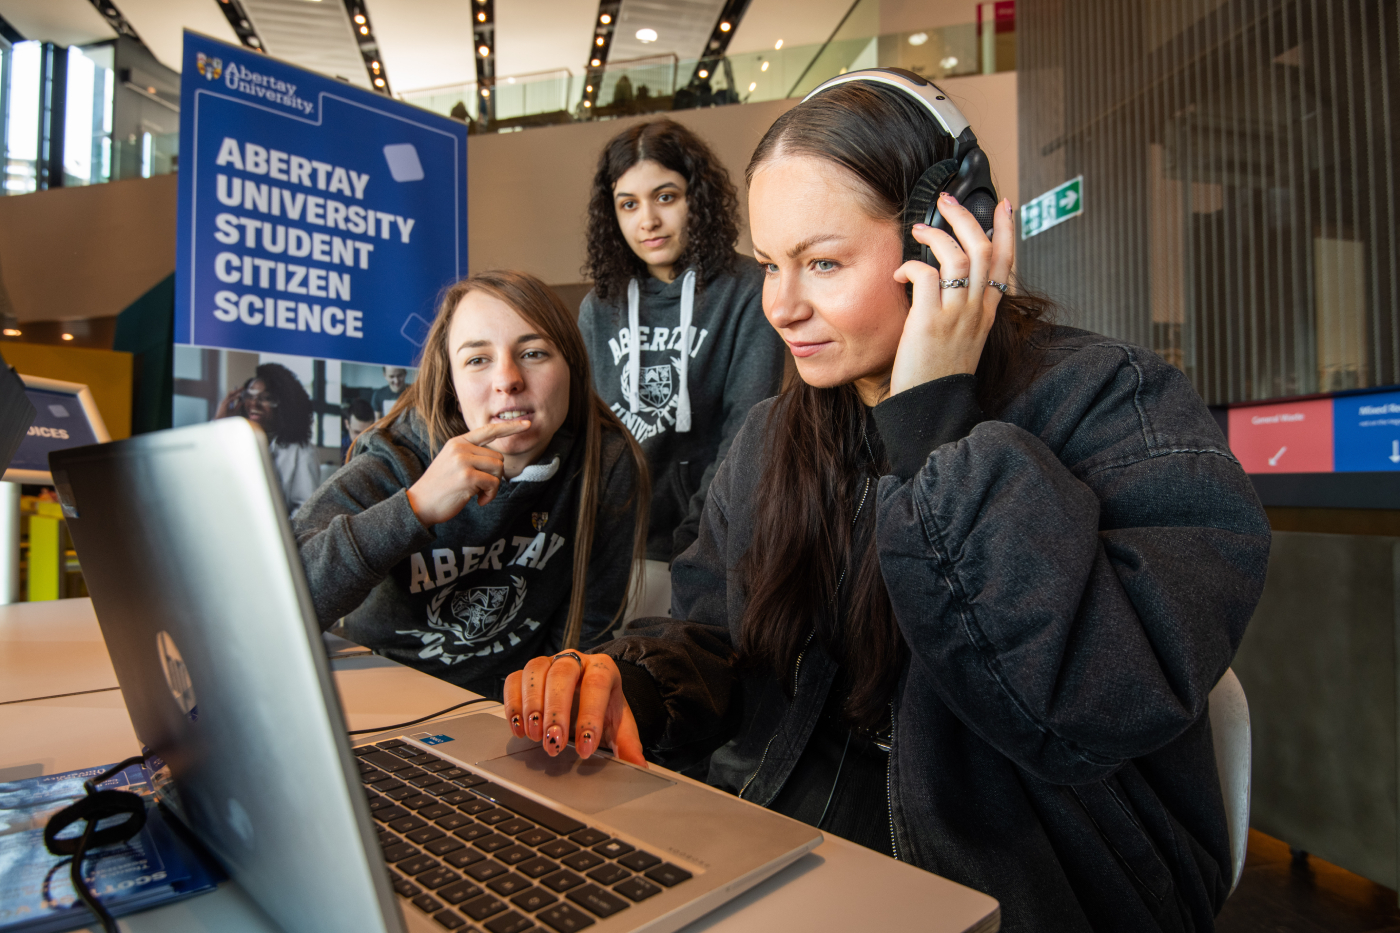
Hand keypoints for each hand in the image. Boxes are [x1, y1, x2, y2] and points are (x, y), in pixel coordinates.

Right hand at [215, 386, 244, 418]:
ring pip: (230, 395)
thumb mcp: (234, 411)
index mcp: (226, 402)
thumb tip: (242, 402)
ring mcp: (223, 402)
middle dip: (237, 390)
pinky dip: (235, 397)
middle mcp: (224, 401)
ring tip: (241, 389)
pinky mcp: (224, 404)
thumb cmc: (226, 417)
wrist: (220, 421)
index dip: (237, 392)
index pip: (232, 395)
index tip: (242, 390)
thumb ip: (237, 406)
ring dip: (236, 392)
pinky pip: (230, 399)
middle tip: (243, 387)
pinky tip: (239, 396)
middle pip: (231, 393)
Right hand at [406, 420, 530, 524]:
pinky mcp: (467, 476)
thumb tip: (497, 461)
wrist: (419, 504)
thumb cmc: (440, 487)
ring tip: (476, 494)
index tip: (527, 424)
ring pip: (498, 470)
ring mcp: (463, 461)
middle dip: (494, 476)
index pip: (489, 430)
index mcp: (458, 442)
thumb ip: (471, 456)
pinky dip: (489, 496)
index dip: (510, 428)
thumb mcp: (453, 463)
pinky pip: (493, 483)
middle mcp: (460, 448)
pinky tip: (477, 501)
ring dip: (492, 487)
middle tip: (479, 488)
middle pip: (498, 458)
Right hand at [503, 653, 645, 766]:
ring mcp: (548, 662)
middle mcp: (575, 660)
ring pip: (535, 671)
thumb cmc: (603, 708)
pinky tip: (518, 728)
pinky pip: (514, 680)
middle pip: (562, 674)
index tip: (585, 748)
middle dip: (556, 711)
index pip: (597, 684)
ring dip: (532, 706)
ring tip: (534, 736)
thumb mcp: (618, 725)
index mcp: (603, 668)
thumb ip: (628, 744)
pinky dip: (512, 704)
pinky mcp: (526, 673)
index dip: (589, 716)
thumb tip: (638, 765)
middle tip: (554, 744)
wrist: (589, 692)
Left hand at [889, 194, 1014, 395]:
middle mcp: (976, 310)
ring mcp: (956, 315)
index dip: (1007, 229)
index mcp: (986, 312)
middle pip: (984, 249)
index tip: (1004, 205)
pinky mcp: (930, 321)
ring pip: (959, 256)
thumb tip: (939, 278)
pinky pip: (925, 276)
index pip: (1006, 262)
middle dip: (966, 217)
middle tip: (948, 200)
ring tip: (919, 231)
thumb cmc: (938, 374)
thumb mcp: (961, 337)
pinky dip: (910, 267)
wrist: (932, 407)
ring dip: (937, 235)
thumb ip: (959, 308)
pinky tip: (899, 275)